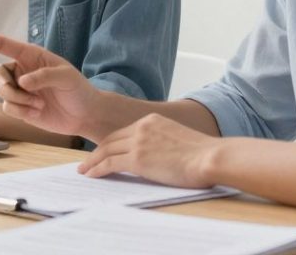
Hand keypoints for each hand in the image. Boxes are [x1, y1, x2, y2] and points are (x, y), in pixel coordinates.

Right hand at [0, 29, 103, 137]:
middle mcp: (21, 70)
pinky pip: (7, 108)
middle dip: (8, 85)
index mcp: (31, 56)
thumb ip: (44, 75)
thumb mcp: (66, 77)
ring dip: (19, 100)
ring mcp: (20, 89)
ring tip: (39, 105)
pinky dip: (20, 112)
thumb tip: (21, 81)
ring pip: (1, 92)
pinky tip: (36, 113)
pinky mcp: (20, 107)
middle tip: (28, 92)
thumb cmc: (78, 90)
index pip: (2, 45)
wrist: (84, 115)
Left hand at [78, 113, 220, 188]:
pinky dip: (97, 170)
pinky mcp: (137, 159)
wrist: (210, 157)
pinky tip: (92, 175)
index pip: (123, 132)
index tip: (101, 152)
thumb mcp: (177, 139)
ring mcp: (138, 142)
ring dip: (92, 162)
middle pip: (110, 140)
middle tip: (86, 162)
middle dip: (96, 152)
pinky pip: (110, 164)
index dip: (109, 143)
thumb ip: (161, 142)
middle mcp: (142, 127)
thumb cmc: (203, 154)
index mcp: (152, 120)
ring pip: (106, 151)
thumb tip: (153, 157)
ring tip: (84, 171)